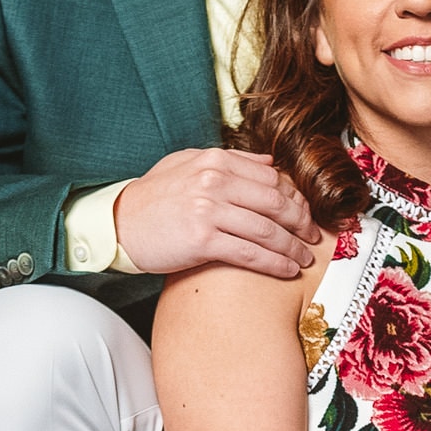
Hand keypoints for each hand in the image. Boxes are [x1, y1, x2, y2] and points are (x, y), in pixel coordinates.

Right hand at [115, 148, 324, 276]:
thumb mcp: (189, 164)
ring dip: (292, 247)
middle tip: (313, 238)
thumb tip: (270, 163)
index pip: (272, 178)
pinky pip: (250, 253)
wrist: (118, 223)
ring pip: (267, 230)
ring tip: (305, 259)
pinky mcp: (202, 240)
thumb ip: (231, 161)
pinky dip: (274, 264)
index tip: (306, 214)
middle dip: (301, 223)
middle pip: (276, 202)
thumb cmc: (155, 197)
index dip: (296, 198)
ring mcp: (208, 210)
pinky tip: (287, 271)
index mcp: (215, 160)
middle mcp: (214, 181)